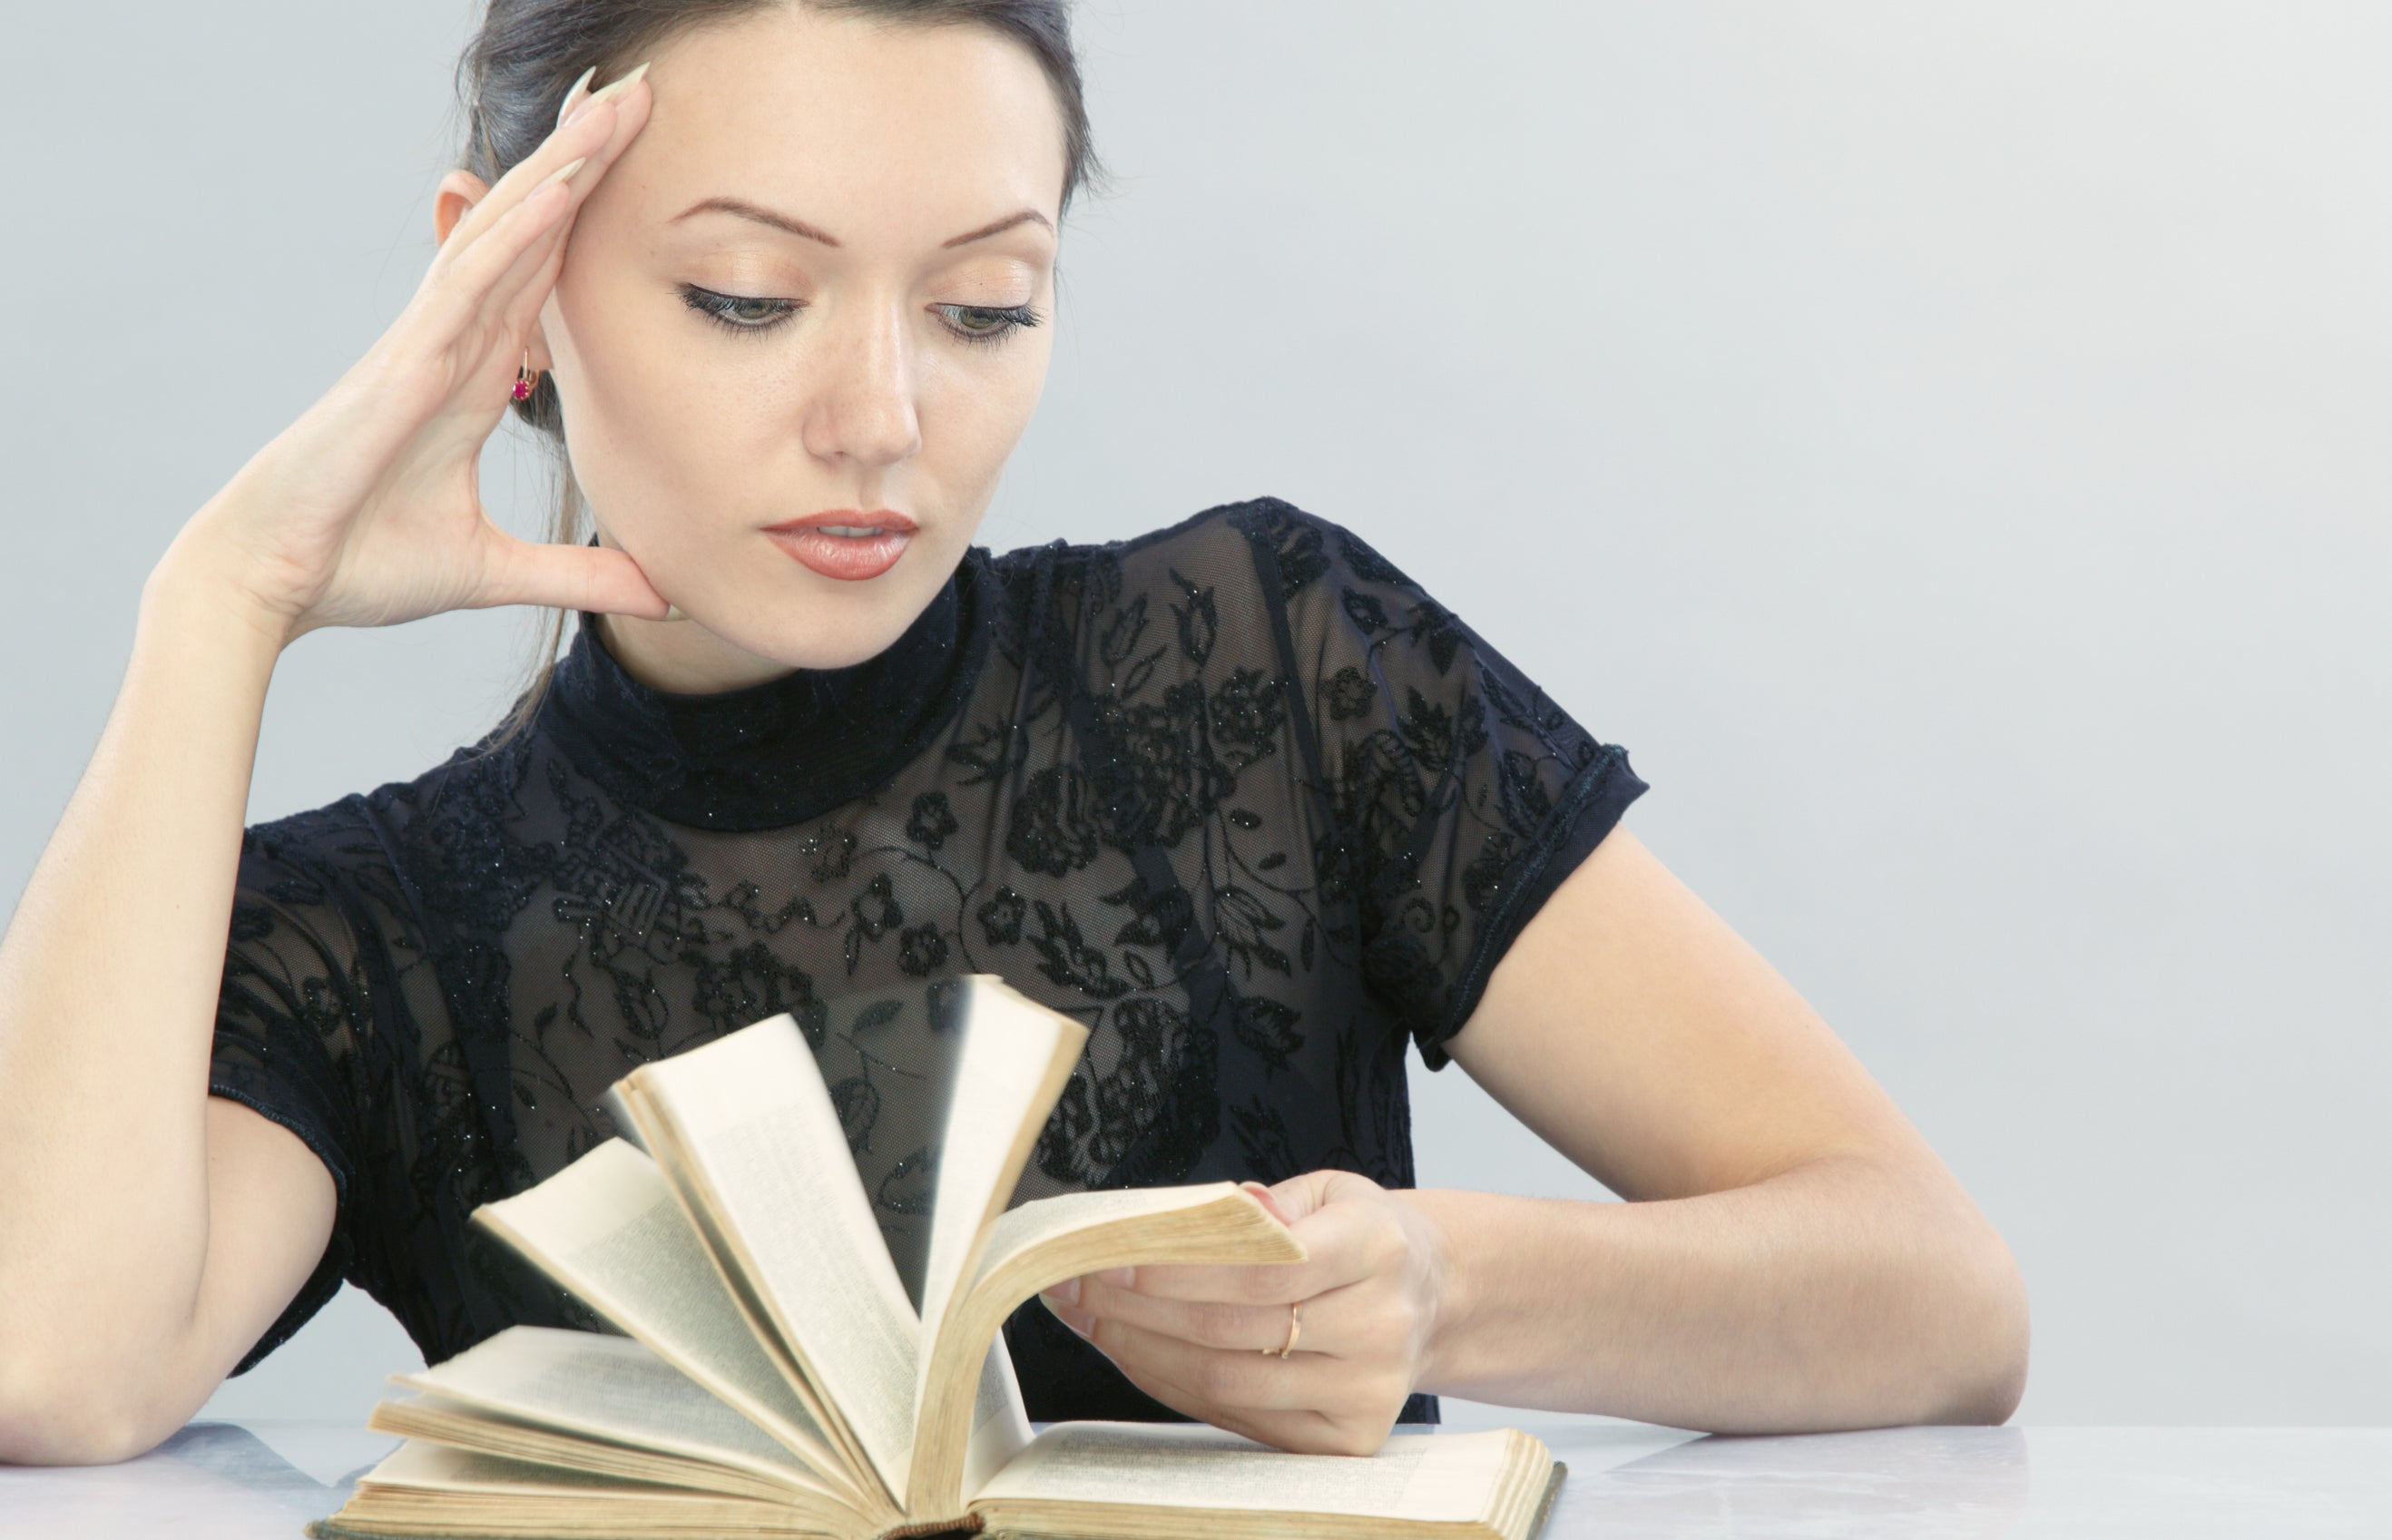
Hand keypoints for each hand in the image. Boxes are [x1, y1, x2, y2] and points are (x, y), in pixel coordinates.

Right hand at [166, 66, 665, 641]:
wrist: (274, 585)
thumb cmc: (359, 565)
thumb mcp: (494, 572)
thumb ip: (579, 578)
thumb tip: (660, 593)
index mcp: (471, 378)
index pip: (544, 278)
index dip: (589, 217)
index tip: (643, 164)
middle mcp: (449, 344)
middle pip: (528, 232)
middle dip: (584, 163)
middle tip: (641, 95)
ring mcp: (423, 346)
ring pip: (502, 235)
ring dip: (561, 170)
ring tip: (617, 109)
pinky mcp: (401, 366)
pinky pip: (466, 285)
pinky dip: (516, 235)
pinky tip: (562, 190)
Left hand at [1040, 1170, 1450, 1455]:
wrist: (1430, 1299)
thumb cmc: (1360, 1239)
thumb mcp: (1326, 1193)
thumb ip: (1258, 1205)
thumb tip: (1177, 1219)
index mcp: (1376, 1247)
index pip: (1265, 1268)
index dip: (1179, 1268)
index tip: (1108, 1256)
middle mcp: (1382, 1325)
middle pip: (1233, 1330)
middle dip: (1137, 1308)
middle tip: (1073, 1283)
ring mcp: (1369, 1392)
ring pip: (1226, 1383)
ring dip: (1141, 1350)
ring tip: (1090, 1318)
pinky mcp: (1347, 1439)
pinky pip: (1237, 1419)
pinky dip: (1175, 1386)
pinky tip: (1136, 1353)